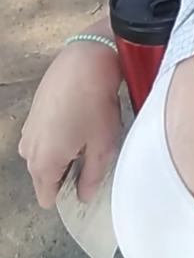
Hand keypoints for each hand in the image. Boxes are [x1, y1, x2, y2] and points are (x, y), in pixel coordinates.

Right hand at [19, 34, 122, 208]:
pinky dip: (59, 133)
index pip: (47, 197)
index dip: (69, 196)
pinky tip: (80, 118)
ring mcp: (27, 128)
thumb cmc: (95, 104)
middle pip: (45, 176)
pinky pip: (44, 135)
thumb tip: (84, 196)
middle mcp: (27, 150)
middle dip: (67, 173)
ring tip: (89, 134)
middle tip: (93, 155)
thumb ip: (92, 177)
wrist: (85, 60)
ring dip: (64, 151)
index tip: (88, 183)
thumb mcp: (102, 145)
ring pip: (45, 154)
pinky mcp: (33, 111)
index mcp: (43, 164)